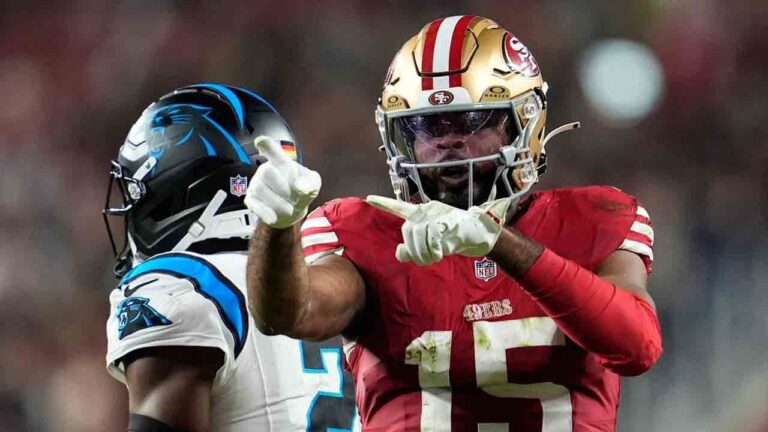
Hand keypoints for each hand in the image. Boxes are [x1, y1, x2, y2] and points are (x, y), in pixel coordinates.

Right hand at [245, 136, 320, 228]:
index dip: (266, 145)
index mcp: (281, 162)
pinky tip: (273, 218)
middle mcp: (266, 170)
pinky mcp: (252, 199)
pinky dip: (264, 212)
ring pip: (260, 190)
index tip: (261, 141)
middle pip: (266, 172)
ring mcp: (257, 184)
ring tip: (289, 209)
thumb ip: (311, 183)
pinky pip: (254, 204)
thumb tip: (300, 187)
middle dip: (281, 187)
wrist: (292, 209)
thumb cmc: (301, 190)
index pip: (272, 150)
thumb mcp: (313, 184)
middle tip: (294, 198)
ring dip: (277, 202)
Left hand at [365, 196, 511, 264]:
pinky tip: (443, 252)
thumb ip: (413, 248)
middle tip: (428, 257)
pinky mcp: (445, 224)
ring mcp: (436, 216)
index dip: (384, 204)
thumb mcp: (431, 243)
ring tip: (436, 255)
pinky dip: (434, 252)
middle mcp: (427, 210)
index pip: (399, 208)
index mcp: (423, 212)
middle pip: (408, 232)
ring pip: (418, 238)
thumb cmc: (453, 237)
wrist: (479, 233)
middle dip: (415, 249)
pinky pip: (431, 242)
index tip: (368, 198)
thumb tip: (399, 253)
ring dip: (424, 253)